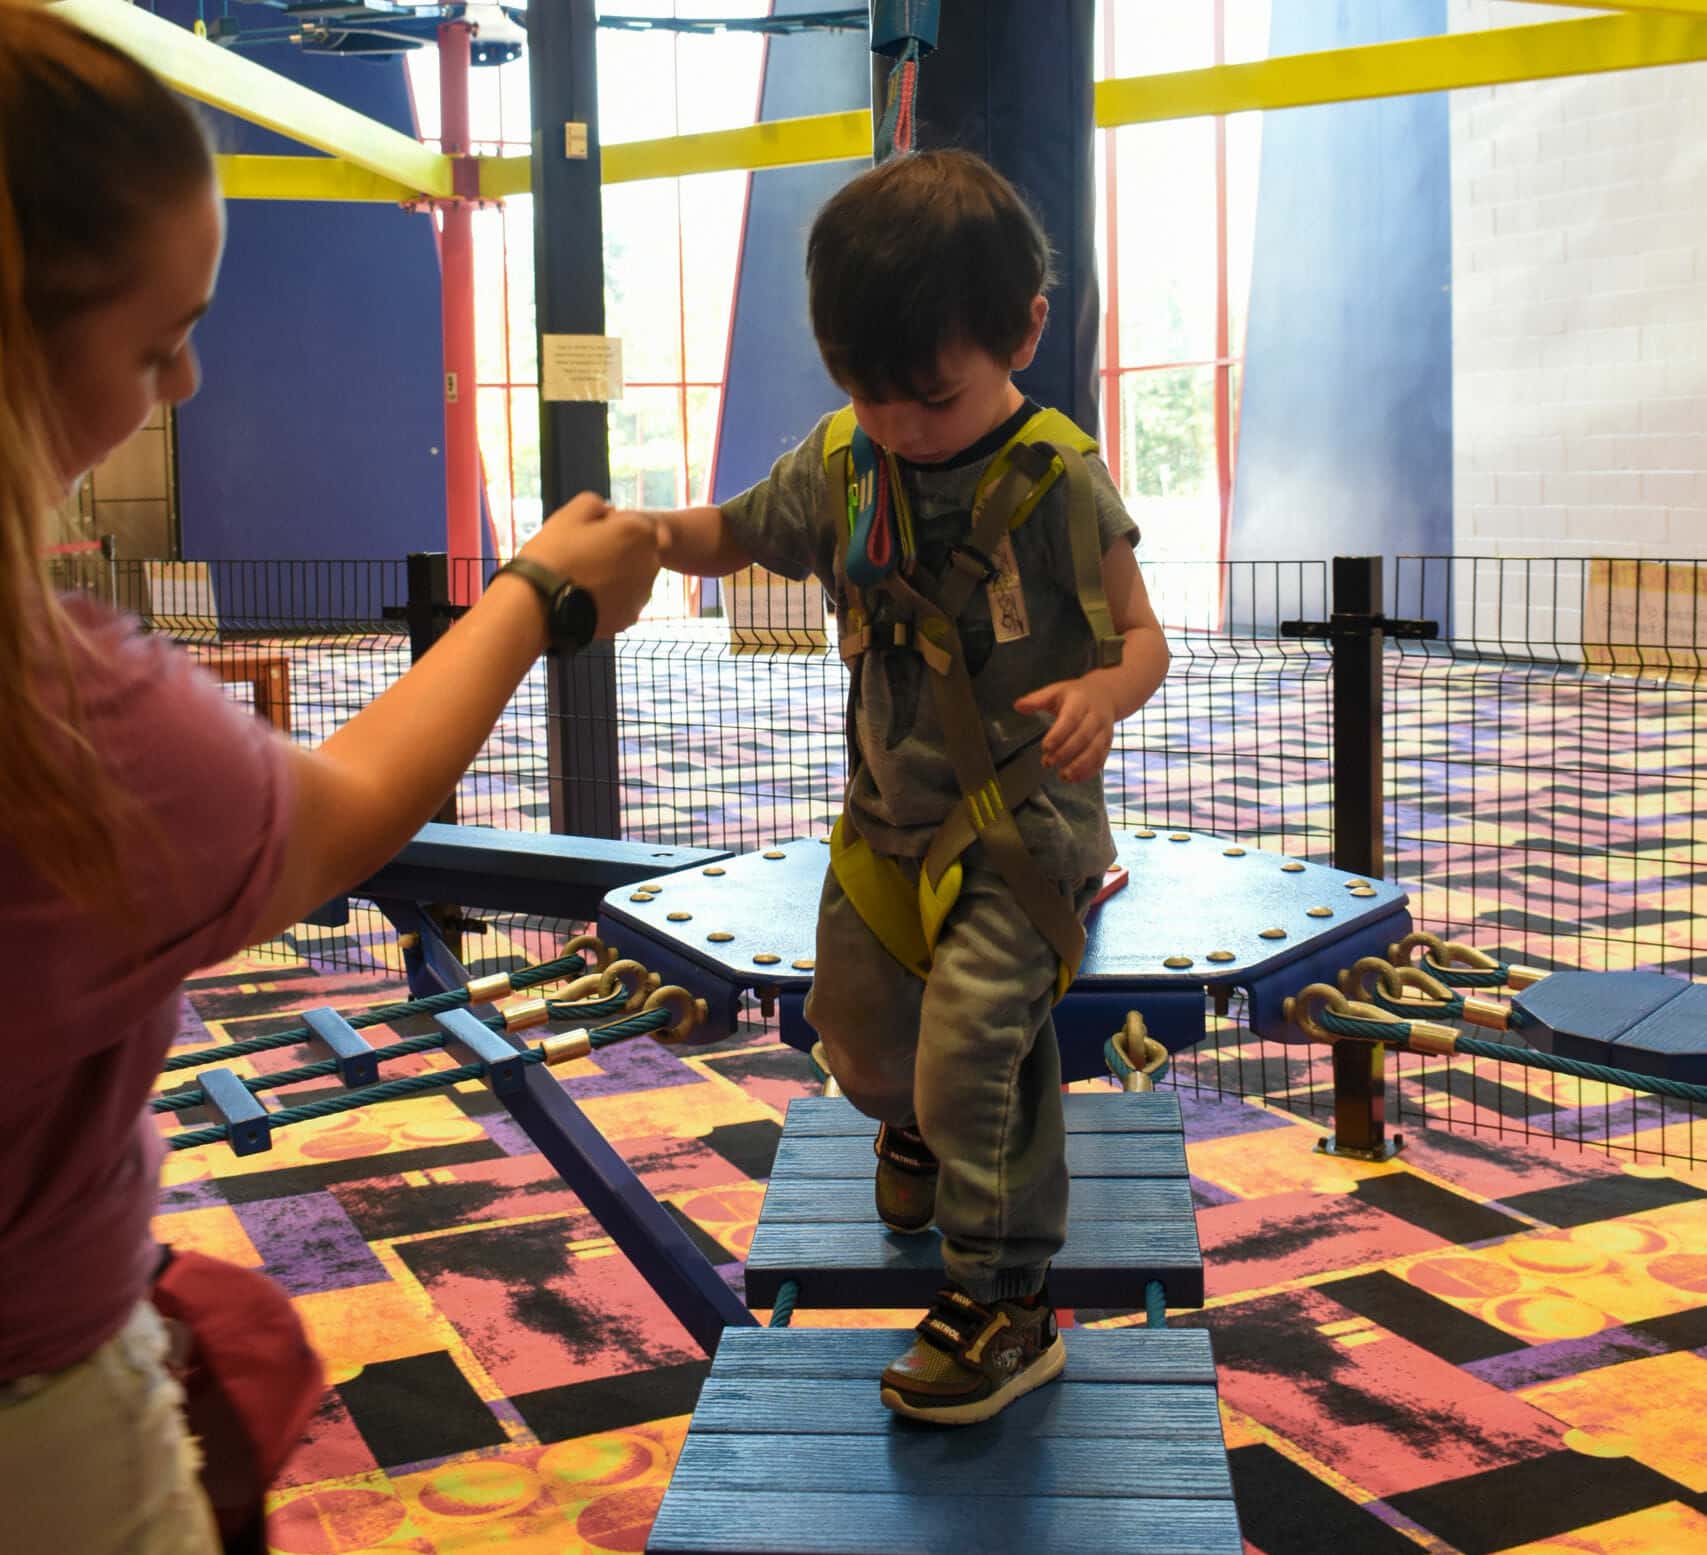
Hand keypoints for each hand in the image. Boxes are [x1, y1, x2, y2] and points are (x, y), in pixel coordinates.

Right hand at [521, 493, 670, 637]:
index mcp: (639, 533)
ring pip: (634, 578)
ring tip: (585, 578)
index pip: (644, 524)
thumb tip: (609, 512)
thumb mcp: (570, 514)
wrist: (540, 607)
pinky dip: (612, 597)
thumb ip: (597, 504)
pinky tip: (587, 596)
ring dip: (618, 574)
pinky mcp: (631, 617)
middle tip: (588, 555)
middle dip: (623, 550)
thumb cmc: (554, 555)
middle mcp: (650, 564)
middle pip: (642, 552)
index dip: (620, 525)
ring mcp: (642, 594)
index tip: (596, 533)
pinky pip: (625, 600)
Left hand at [1014, 676, 1117, 783]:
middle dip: (1065, 752)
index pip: (1071, 719)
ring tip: (1063, 776)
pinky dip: (1089, 771)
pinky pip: (1101, 759)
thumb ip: (1036, 700)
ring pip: (1095, 750)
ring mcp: (1104, 731)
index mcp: (1080, 701)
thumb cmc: (1076, 695)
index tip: (1045, 747)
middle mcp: (1095, 717)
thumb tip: (1018, 706)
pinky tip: (1075, 779)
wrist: (1105, 695)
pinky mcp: (1108, 744)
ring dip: (1079, 766)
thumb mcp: (1056, 691)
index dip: (1059, 734)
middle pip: (1083, 737)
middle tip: (1048, 763)